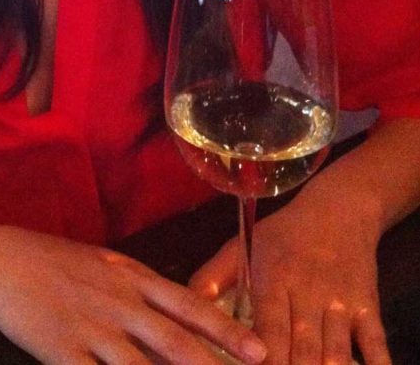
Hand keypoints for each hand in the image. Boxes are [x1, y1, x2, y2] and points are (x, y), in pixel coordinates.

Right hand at [0, 225, 266, 364]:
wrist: (1, 261)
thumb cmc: (59, 264)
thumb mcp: (107, 267)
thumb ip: (143, 292)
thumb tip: (182, 317)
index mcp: (134, 279)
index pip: (190, 307)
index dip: (228, 332)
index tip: (262, 353)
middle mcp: (120, 304)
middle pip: (177, 345)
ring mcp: (92, 329)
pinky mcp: (62, 352)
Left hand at [189, 195, 390, 364]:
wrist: (338, 210)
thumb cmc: (282, 235)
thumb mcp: (242, 246)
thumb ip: (212, 278)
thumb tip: (184, 309)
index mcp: (273, 278)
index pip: (268, 328)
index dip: (262, 359)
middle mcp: (308, 293)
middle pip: (302, 348)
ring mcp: (341, 303)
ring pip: (336, 352)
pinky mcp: (369, 308)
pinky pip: (376, 344)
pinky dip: (376, 364)